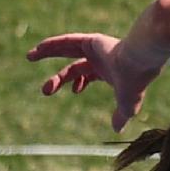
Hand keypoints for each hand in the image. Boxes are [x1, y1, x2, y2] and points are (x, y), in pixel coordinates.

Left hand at [26, 31, 168, 133]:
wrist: (140, 60)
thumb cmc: (136, 81)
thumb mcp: (127, 103)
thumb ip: (121, 115)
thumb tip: (117, 130)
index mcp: (106, 69)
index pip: (85, 74)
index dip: (75, 82)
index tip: (74, 91)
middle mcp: (99, 56)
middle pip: (73, 66)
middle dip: (59, 78)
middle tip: (45, 91)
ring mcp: (94, 46)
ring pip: (65, 49)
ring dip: (47, 52)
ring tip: (29, 57)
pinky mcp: (90, 40)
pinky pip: (67, 41)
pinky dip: (53, 44)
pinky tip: (40, 48)